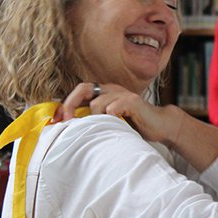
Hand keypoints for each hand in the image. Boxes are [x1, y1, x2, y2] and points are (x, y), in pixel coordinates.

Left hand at [55, 82, 182, 146]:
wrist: (159, 125)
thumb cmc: (133, 124)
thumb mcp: (109, 121)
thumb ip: (93, 119)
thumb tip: (68, 127)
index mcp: (104, 92)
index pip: (79, 91)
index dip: (66, 103)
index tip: (57, 120)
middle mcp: (111, 89)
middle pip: (83, 88)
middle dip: (71, 104)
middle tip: (67, 120)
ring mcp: (122, 94)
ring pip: (98, 102)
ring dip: (95, 118)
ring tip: (101, 129)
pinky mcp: (133, 101)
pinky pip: (115, 106)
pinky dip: (111, 115)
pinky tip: (115, 123)